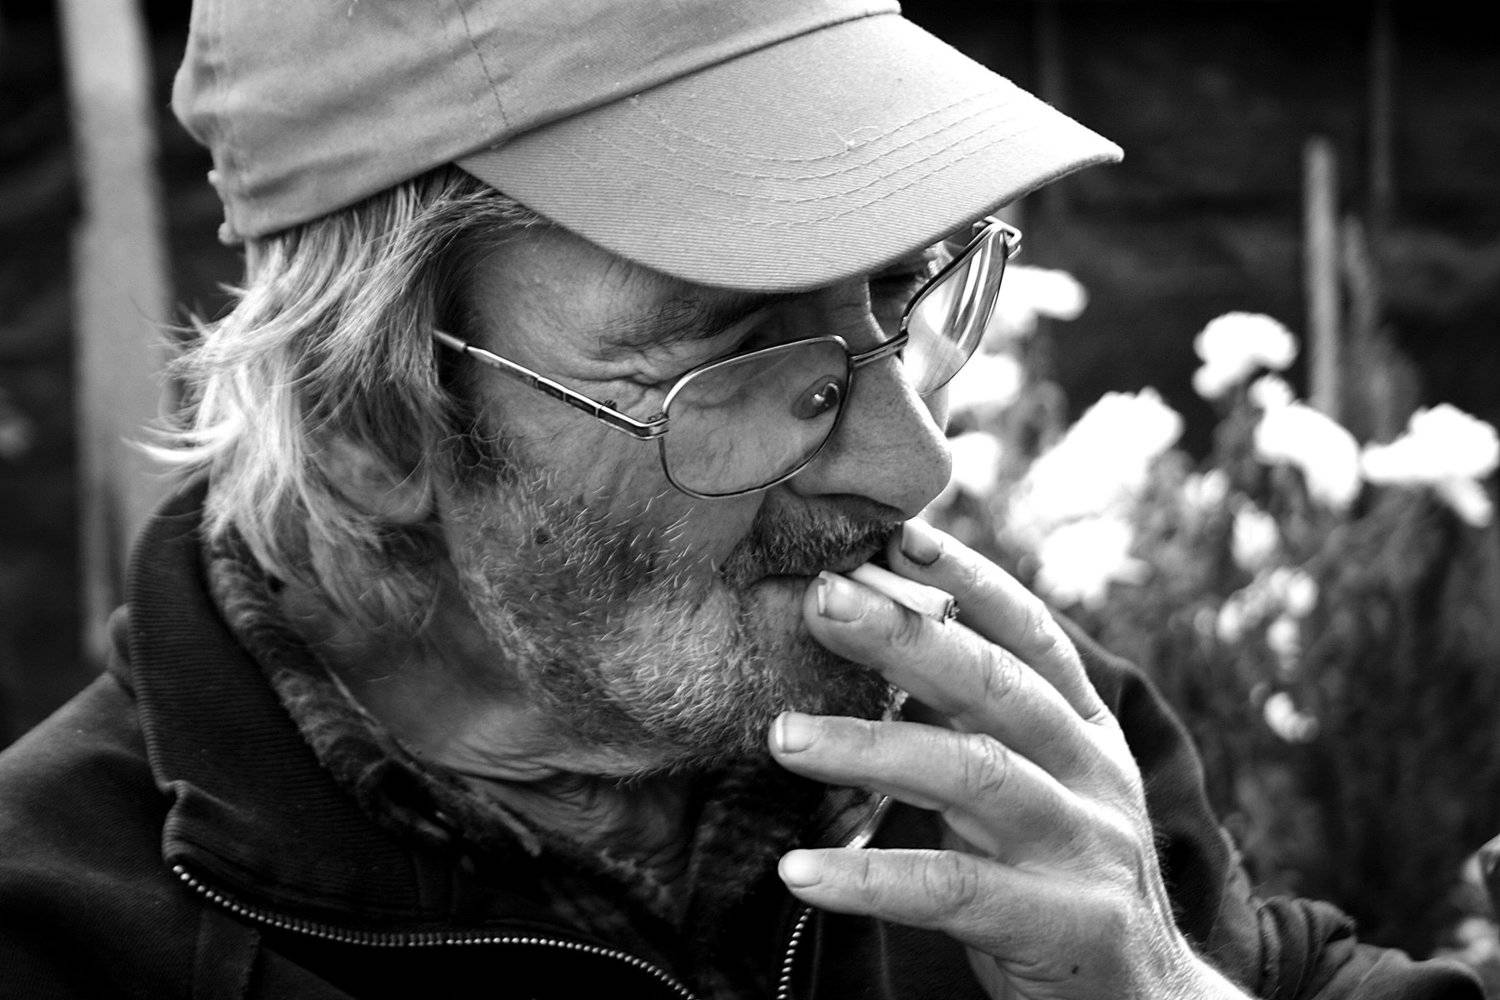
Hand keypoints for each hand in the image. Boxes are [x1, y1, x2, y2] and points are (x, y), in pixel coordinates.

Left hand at [770, 519, 1246, 999]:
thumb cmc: (1059, 877)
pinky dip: (871, 879)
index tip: (892, 536)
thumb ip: (981, 721)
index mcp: (1084, 730)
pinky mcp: (1065, 924)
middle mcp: (1093, 773)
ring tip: (781, 734)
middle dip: (904, 635)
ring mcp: (1085, 847)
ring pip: (973, 774)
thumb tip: (883, 637)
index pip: (1028, 632)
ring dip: (869, 747)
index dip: (964, 580)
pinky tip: (801, 872)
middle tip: (819, 598)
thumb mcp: (1037, 784)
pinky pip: (953, 890)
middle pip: (995, 685)